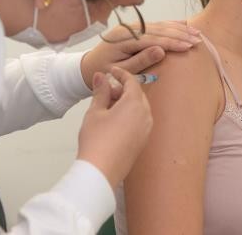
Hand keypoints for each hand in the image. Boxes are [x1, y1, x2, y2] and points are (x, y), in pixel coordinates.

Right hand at [77, 67, 152, 187]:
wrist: (101, 171)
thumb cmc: (96, 140)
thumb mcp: (95, 111)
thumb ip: (101, 91)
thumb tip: (101, 76)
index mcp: (135, 104)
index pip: (131, 81)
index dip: (120, 74)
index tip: (110, 71)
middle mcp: (146, 115)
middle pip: (137, 94)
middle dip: (122, 89)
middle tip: (105, 90)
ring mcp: (146, 129)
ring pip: (138, 108)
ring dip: (125, 102)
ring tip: (106, 106)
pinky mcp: (143, 141)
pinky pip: (139, 121)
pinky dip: (129, 115)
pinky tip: (113, 120)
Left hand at [80, 20, 200, 89]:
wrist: (86, 67)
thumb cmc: (103, 73)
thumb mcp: (121, 72)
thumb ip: (140, 61)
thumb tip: (161, 50)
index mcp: (123, 40)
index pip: (153, 39)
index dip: (173, 42)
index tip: (188, 46)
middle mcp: (127, 29)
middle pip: (158, 29)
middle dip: (180, 34)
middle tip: (198, 39)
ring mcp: (130, 27)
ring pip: (158, 25)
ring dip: (178, 28)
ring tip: (195, 32)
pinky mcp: (133, 28)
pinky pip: (154, 25)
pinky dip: (170, 25)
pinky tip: (182, 25)